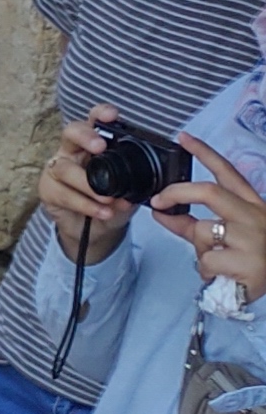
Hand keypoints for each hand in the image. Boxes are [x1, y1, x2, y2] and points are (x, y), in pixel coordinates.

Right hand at [41, 109, 135, 262]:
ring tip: (108, 200)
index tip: (112, 115)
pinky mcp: (48, 189)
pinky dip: (85, 204)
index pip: (94, 122)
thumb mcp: (130, 188)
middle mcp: (73, 151)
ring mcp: (57, 169)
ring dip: (89, 185)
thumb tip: (152, 177)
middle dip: (85, 136)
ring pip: (66, 169)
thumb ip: (137, 180)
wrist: (98, 231)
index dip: (100, 114)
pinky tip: (101, 212)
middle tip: (100, 146)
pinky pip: (63, 193)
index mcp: (94, 145)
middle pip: (71, 132)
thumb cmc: (112, 203)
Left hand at [154, 135, 265, 297]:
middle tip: (159, 201)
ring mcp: (254, 239)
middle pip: (209, 191)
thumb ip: (192, 223)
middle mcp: (256, 217)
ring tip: (216, 262)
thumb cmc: (249, 262)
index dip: (205, 153)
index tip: (184, 138)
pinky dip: (206, 270)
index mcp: (253, 207)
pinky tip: (221, 275)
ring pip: (204, 230)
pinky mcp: (249, 263)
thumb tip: (160, 211)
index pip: (228, 173)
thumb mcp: (226, 236)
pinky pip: (208, 260)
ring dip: (199, 249)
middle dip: (177, 192)